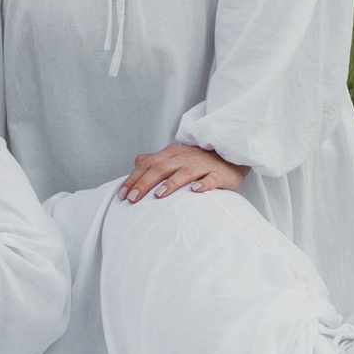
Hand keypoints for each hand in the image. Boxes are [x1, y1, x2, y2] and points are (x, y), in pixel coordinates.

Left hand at [118, 141, 247, 203]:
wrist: (231, 157)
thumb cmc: (199, 162)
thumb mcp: (175, 158)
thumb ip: (156, 161)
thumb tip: (136, 164)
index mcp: (171, 154)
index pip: (147, 164)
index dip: (133, 178)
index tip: (122, 195)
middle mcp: (184, 157)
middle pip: (161, 168)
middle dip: (144, 183)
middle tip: (133, 199)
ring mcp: (202, 165)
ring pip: (184, 172)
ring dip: (170, 184)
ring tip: (158, 196)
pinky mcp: (218, 174)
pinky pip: (210, 179)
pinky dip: (203, 184)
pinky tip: (195, 191)